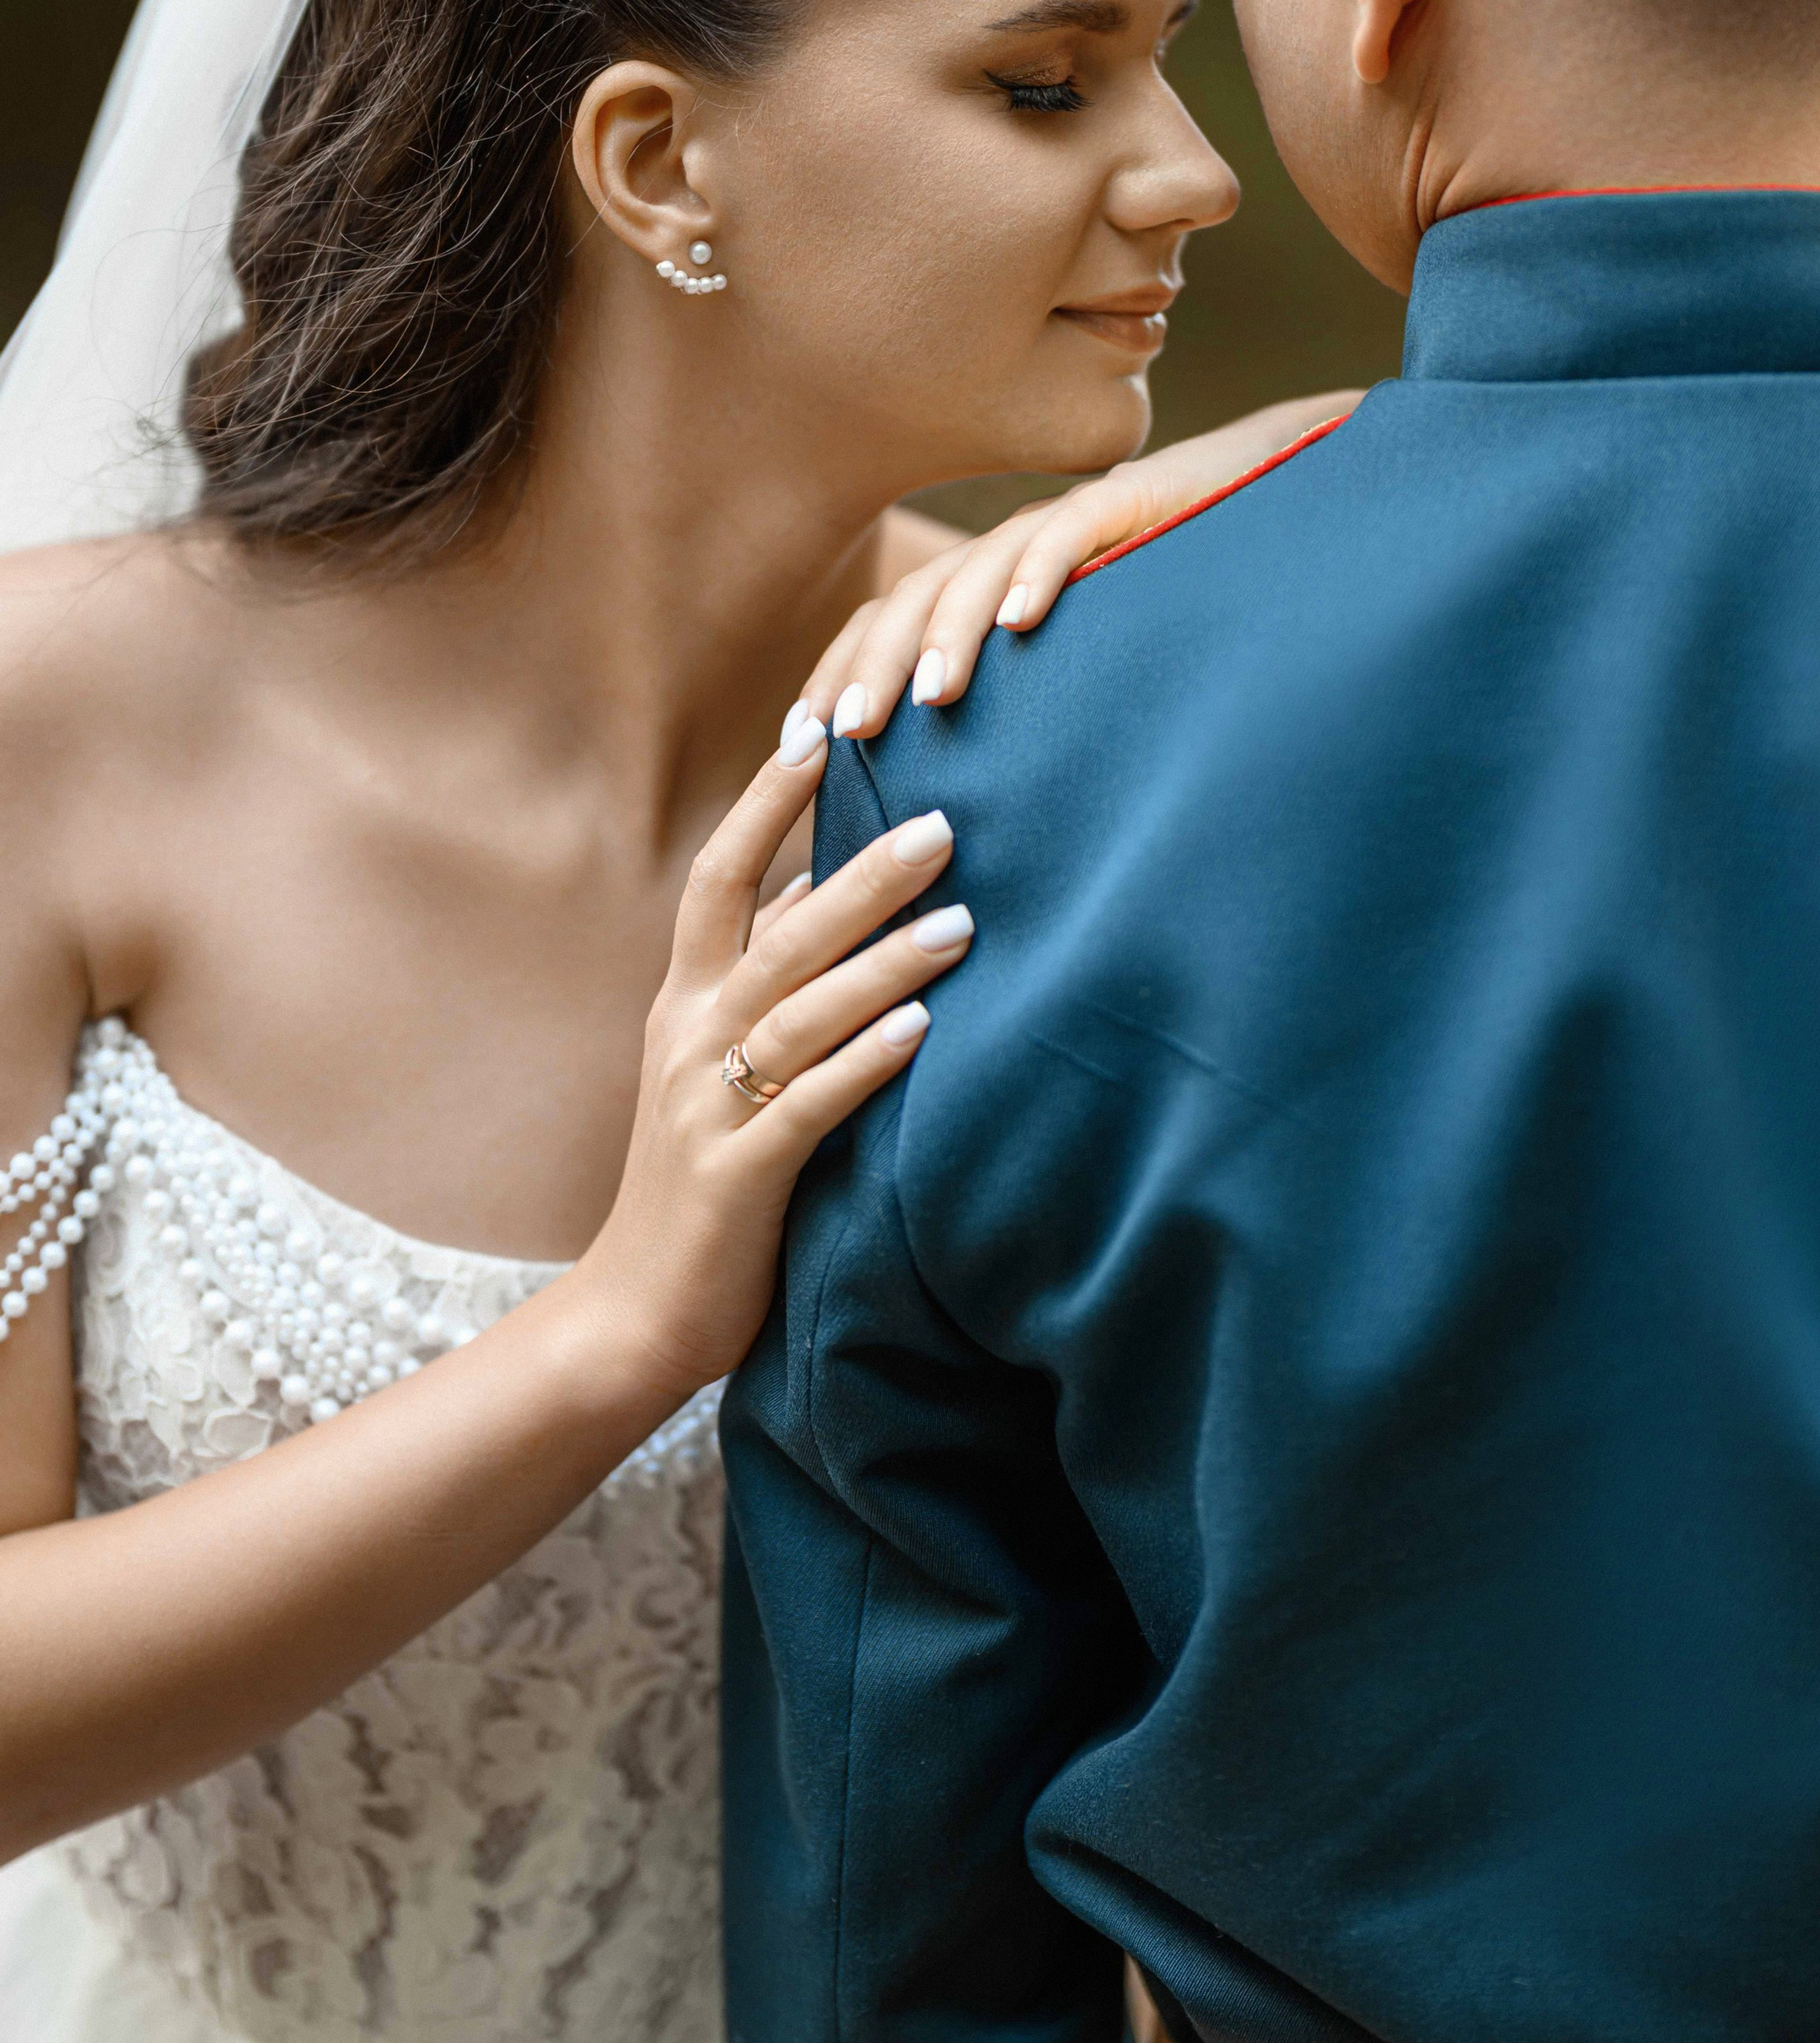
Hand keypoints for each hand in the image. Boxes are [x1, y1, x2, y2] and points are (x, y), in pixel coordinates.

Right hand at [573, 718, 968, 1404]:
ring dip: (882, 964)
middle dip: (860, 874)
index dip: (765, 803)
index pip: (720, 879)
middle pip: (775, 932)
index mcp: (685, 1005)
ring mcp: (709, 1108)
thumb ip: (770, 988)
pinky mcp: (739, 1177)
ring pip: (798, 1012)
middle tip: (945, 827)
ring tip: (963, 925)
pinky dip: (865, 1065)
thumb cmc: (702, 1184)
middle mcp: (690, 1039)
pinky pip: (808, 1107)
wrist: (632, 1315)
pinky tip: (923, 1033)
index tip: (818, 727)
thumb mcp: (722, 1070)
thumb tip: (838, 896)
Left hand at [804, 392, 1362, 742]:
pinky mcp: (1127, 502)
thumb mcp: (1091, 668)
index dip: (840, 675)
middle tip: (838, 735)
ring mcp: (1064, 524)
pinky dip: (1038, 574)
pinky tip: (1020, 621)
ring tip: (924, 699)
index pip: (890, 625)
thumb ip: (1035, 711)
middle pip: (912, 601)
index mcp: (989, 587)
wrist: (1269, 496)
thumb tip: (978, 806)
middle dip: (868, 667)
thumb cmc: (1183, 602)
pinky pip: (1069, 534)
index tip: (802, 747)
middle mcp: (1012, 552)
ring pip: (977, 571)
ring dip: (945, 634)